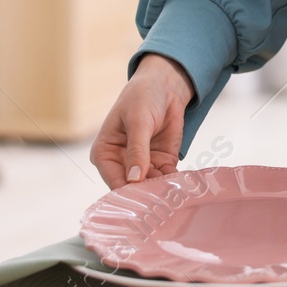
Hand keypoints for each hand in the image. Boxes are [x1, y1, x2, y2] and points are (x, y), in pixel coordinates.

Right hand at [90, 53, 194, 189]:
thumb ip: (137, 150)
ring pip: (150, 186)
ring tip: (173, 193)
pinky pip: (166, 178)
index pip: (113, 180)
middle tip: (161, 199)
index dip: (127, 192)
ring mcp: (143, 164)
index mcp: (104, 153)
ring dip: (162, 189)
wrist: (166, 85)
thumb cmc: (142, 98)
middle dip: (146, 194)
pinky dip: (174, 182)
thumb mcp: (138, 122)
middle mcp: (121, 163)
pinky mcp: (162, 162)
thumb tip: (133, 179)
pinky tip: (182, 185)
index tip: (142, 201)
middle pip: (132, 188)